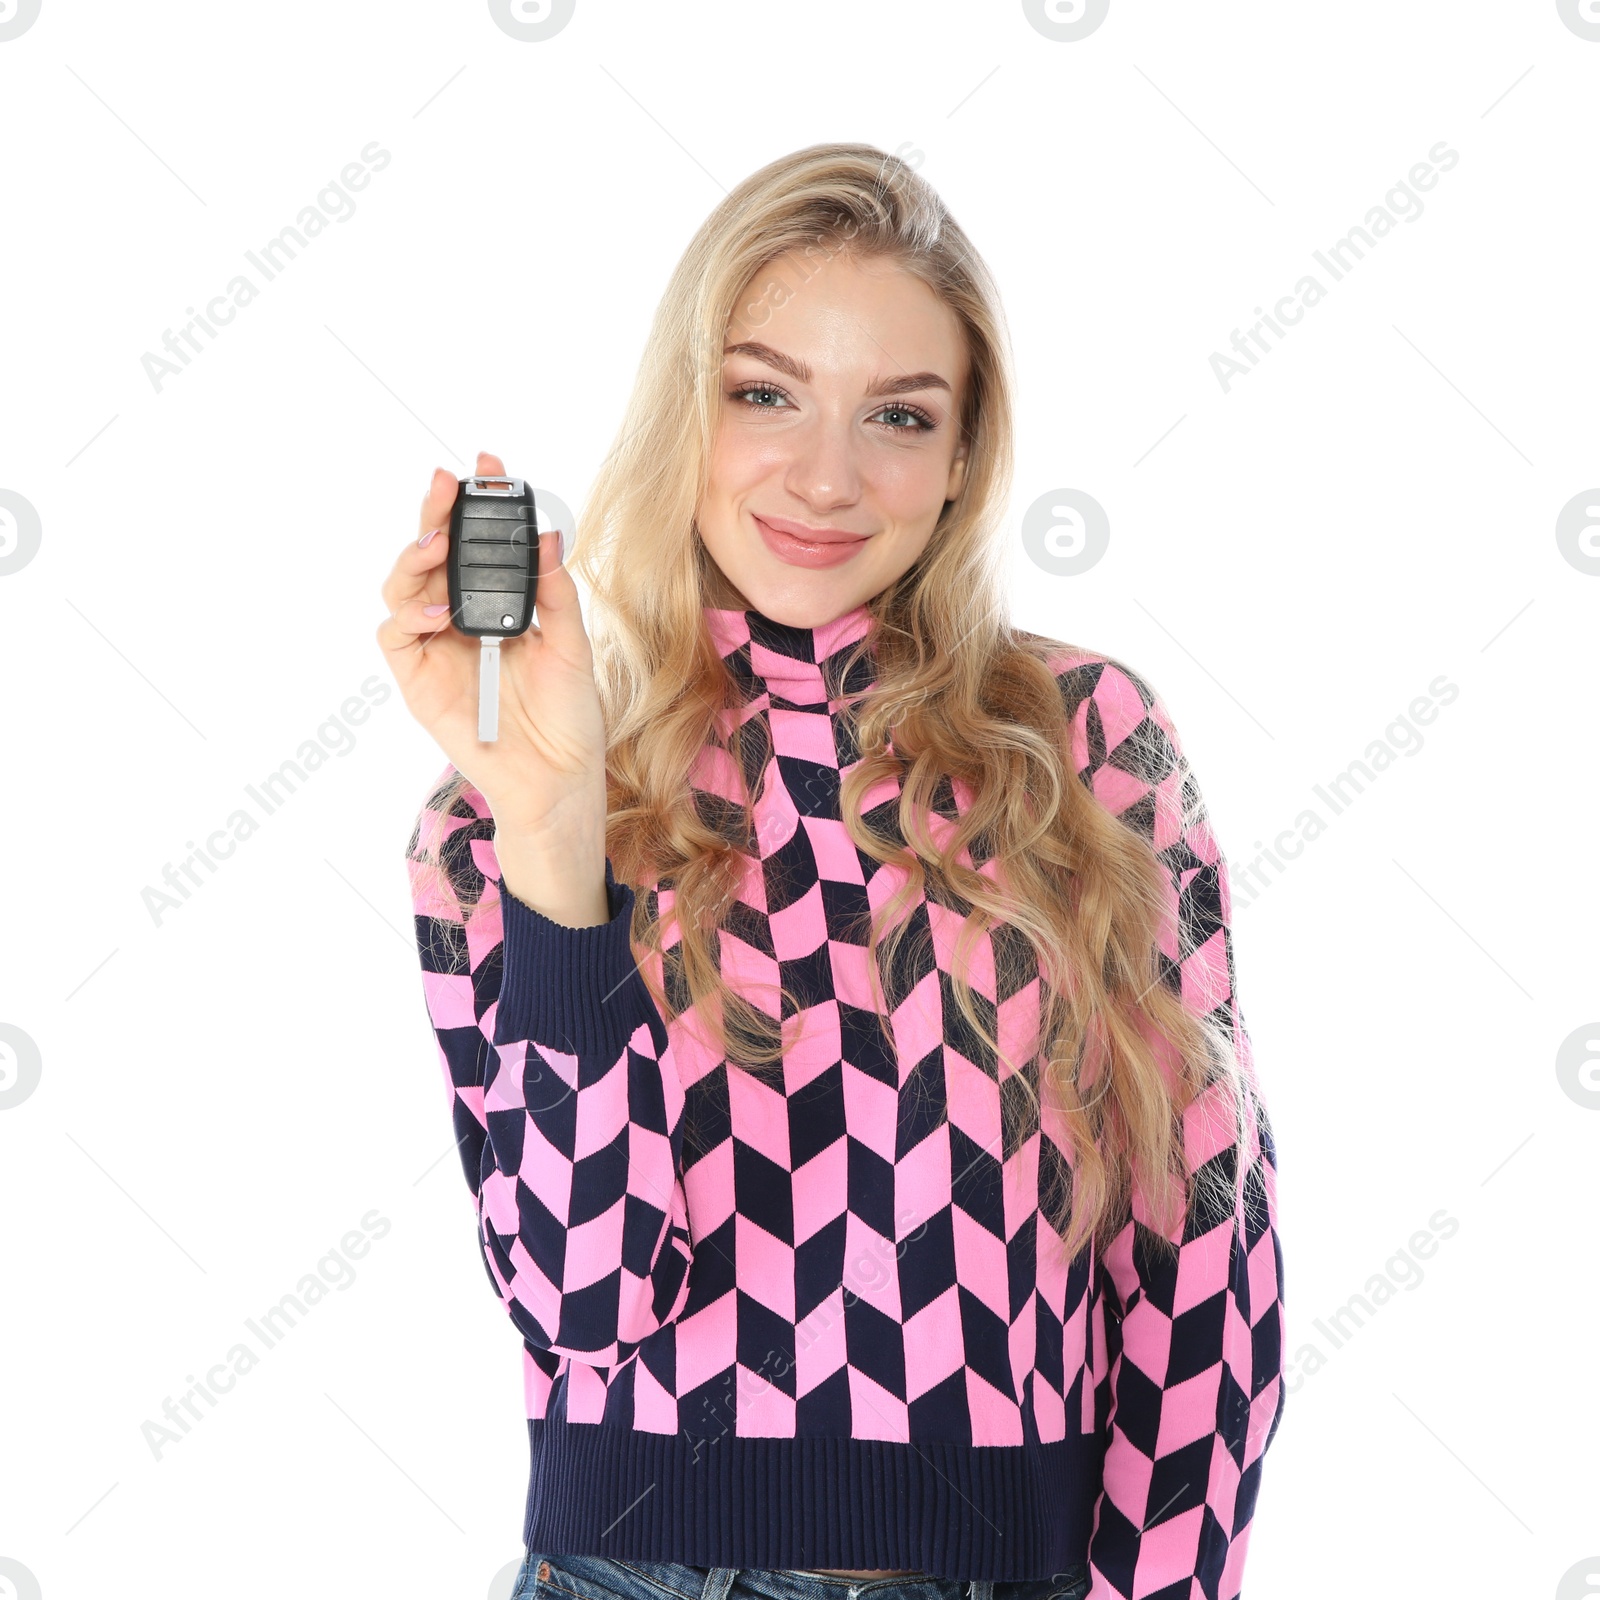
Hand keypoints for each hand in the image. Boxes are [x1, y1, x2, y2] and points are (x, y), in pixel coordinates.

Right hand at [376, 451, 606, 845]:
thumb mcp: (571, 646)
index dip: (478, 502)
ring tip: (438, 544)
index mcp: (499, 602)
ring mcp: (435, 646)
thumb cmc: (568, 715)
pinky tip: (436, 612)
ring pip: (404, 584)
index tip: (488, 464)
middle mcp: (460, 616)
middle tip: (448, 484)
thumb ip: (554, 593)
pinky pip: (395, 635)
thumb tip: (546, 534)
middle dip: (436, 512)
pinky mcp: (417, 678)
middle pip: (433, 552)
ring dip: (415, 557)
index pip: (479, 541)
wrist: (557, 778)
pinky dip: (407, 614)